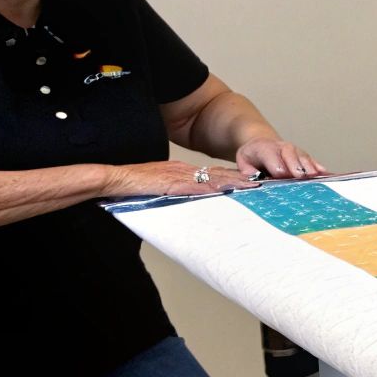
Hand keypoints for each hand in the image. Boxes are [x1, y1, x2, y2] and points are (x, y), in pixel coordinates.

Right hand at [101, 161, 262, 197]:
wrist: (114, 179)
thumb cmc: (132, 187)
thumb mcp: (160, 189)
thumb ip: (175, 195)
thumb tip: (190, 206)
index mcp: (182, 172)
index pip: (213, 174)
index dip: (233, 178)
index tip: (251, 183)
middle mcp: (184, 171)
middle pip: (219, 174)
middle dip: (241, 179)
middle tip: (263, 184)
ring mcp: (179, 175)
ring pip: (213, 178)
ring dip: (234, 182)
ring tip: (254, 187)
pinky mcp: (172, 183)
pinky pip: (196, 185)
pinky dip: (213, 188)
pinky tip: (226, 191)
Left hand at [235, 138, 328, 179]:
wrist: (262, 142)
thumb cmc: (252, 155)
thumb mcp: (243, 160)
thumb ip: (246, 169)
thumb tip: (254, 176)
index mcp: (265, 149)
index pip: (273, 158)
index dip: (277, 167)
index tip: (280, 176)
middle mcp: (283, 148)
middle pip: (292, 157)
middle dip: (296, 166)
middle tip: (301, 177)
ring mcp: (297, 152)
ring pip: (305, 159)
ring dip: (311, 169)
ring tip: (317, 179)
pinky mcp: (305, 157)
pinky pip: (315, 162)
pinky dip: (321, 170)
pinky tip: (329, 176)